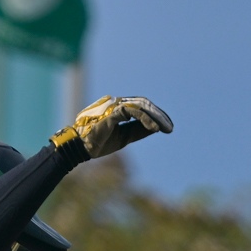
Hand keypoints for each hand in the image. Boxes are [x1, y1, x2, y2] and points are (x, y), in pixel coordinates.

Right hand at [51, 95, 173, 159]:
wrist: (80, 147)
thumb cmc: (98, 142)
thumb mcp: (124, 137)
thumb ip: (138, 131)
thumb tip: (155, 128)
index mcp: (118, 108)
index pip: (140, 107)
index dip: (154, 115)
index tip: (166, 127)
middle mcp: (116, 103)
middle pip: (143, 104)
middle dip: (158, 115)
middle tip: (170, 127)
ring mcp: (113, 106)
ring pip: (140, 106)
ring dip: (155, 117)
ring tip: (165, 128)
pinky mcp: (112, 112)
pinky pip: (133, 112)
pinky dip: (145, 120)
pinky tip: (154, 129)